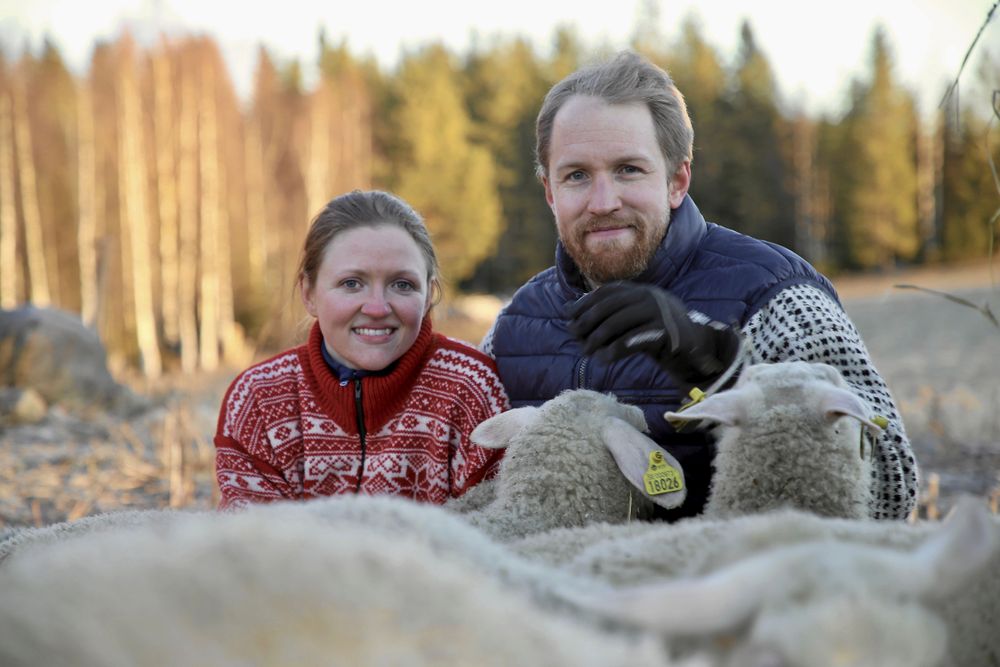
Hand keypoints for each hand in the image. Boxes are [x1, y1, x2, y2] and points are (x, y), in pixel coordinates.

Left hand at [567, 282, 738, 385]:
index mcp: (640, 290)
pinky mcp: (663, 334)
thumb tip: (568, 311)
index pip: (605, 292)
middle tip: (574, 336)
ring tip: (587, 351)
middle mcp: (649, 297)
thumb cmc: (654, 333)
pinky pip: (630, 342)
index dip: (584, 304)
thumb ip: (608, 313)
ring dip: (596, 339)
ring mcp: (658, 314)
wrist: (693, 347)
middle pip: (607, 307)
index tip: (569, 317)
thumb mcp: (632, 318)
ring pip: (616, 324)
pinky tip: (603, 359)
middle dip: (586, 321)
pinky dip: (612, 351)